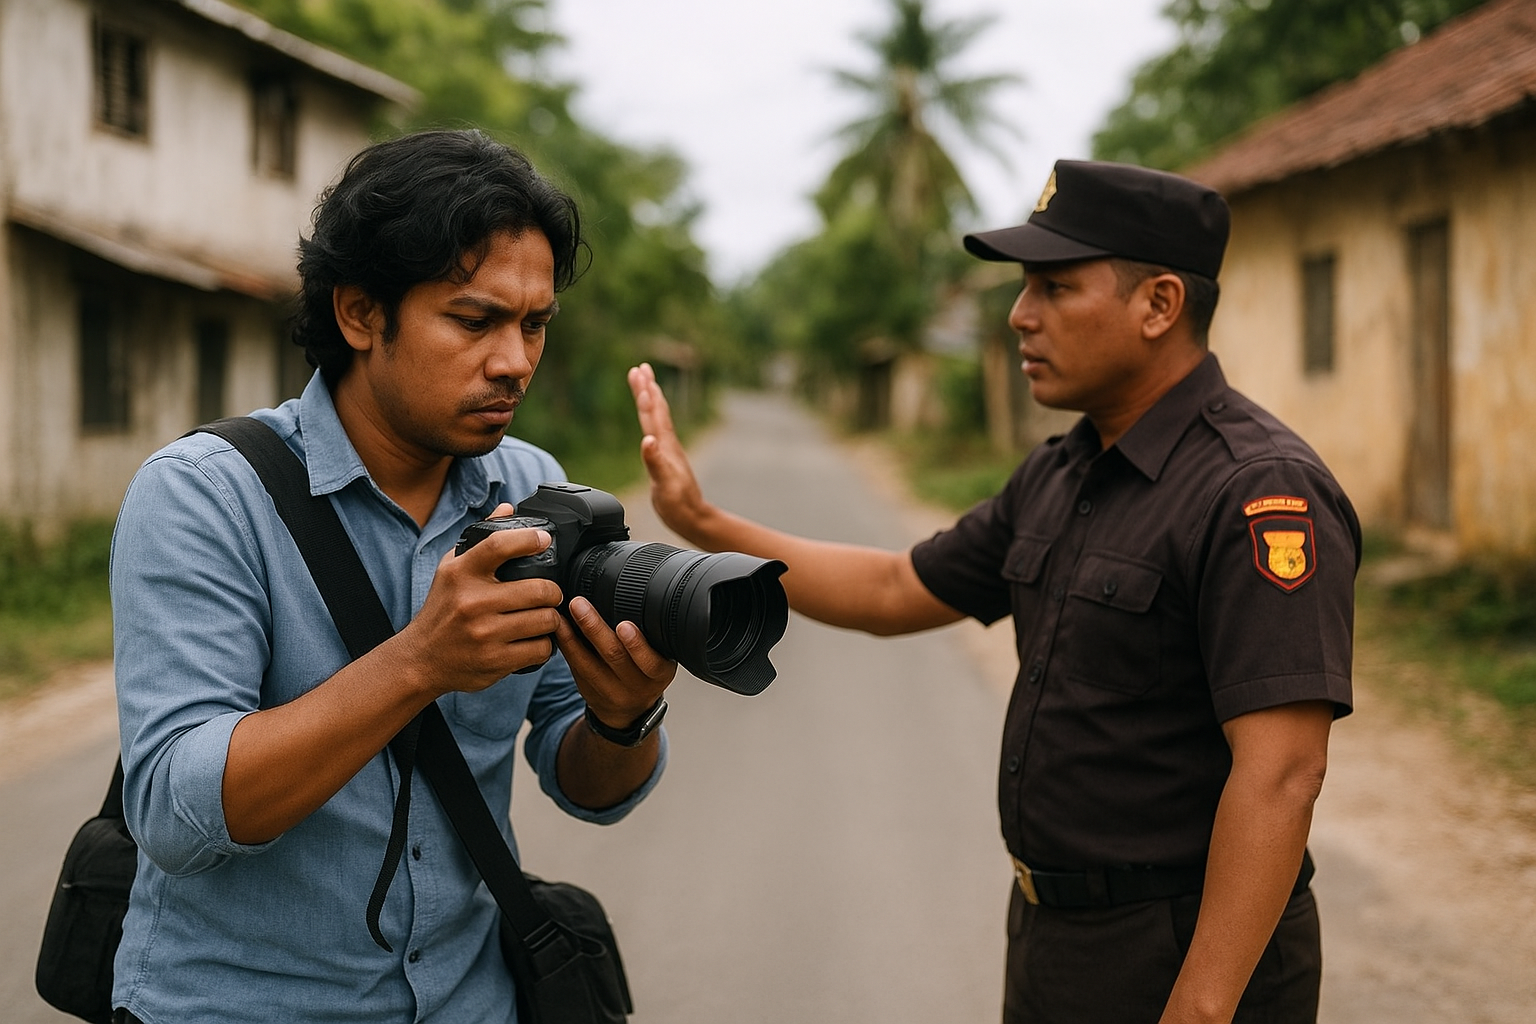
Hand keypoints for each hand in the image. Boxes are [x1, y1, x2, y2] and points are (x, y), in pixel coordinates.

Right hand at [396, 503, 563, 695]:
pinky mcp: (495, 661)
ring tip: (544, 617)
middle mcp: (472, 602)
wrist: (420, 659)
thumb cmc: (442, 609)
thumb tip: (508, 508)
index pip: (499, 545)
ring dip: (551, 619)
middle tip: (550, 594)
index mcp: (461, 573)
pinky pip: (541, 649)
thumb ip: (482, 538)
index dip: (529, 539)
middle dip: (553, 591)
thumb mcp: (452, 569)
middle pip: (539, 589)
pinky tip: (535, 640)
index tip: (544, 539)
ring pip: (545, 620)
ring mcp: (484, 633)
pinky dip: (544, 645)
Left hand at [554, 596, 675, 726]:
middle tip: (579, 604)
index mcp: (658, 675)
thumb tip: (632, 592)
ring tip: (562, 613)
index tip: (625, 625)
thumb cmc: (646, 673)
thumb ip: (653, 637)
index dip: (637, 645)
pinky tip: (557, 628)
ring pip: (587, 664)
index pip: (650, 663)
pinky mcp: (587, 691)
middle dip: (594, 629)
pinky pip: (574, 668)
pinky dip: (565, 645)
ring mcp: (610, 692)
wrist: (629, 711)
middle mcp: (635, 686)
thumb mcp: (662, 658)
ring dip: (571, 636)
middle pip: (614, 657)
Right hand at [627, 362, 710, 540]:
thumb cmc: (678, 504)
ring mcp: (667, 451)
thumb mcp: (664, 484)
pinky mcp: (665, 460)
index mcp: (665, 446)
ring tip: (645, 385)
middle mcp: (667, 444)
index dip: (645, 393)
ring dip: (650, 400)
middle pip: (656, 410)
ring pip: (657, 419)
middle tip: (641, 368)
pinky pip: (657, 432)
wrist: (692, 517)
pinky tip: (649, 422)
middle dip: (647, 388)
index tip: (639, 372)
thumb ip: (655, 461)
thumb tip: (647, 440)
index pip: (653, 414)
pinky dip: (651, 421)